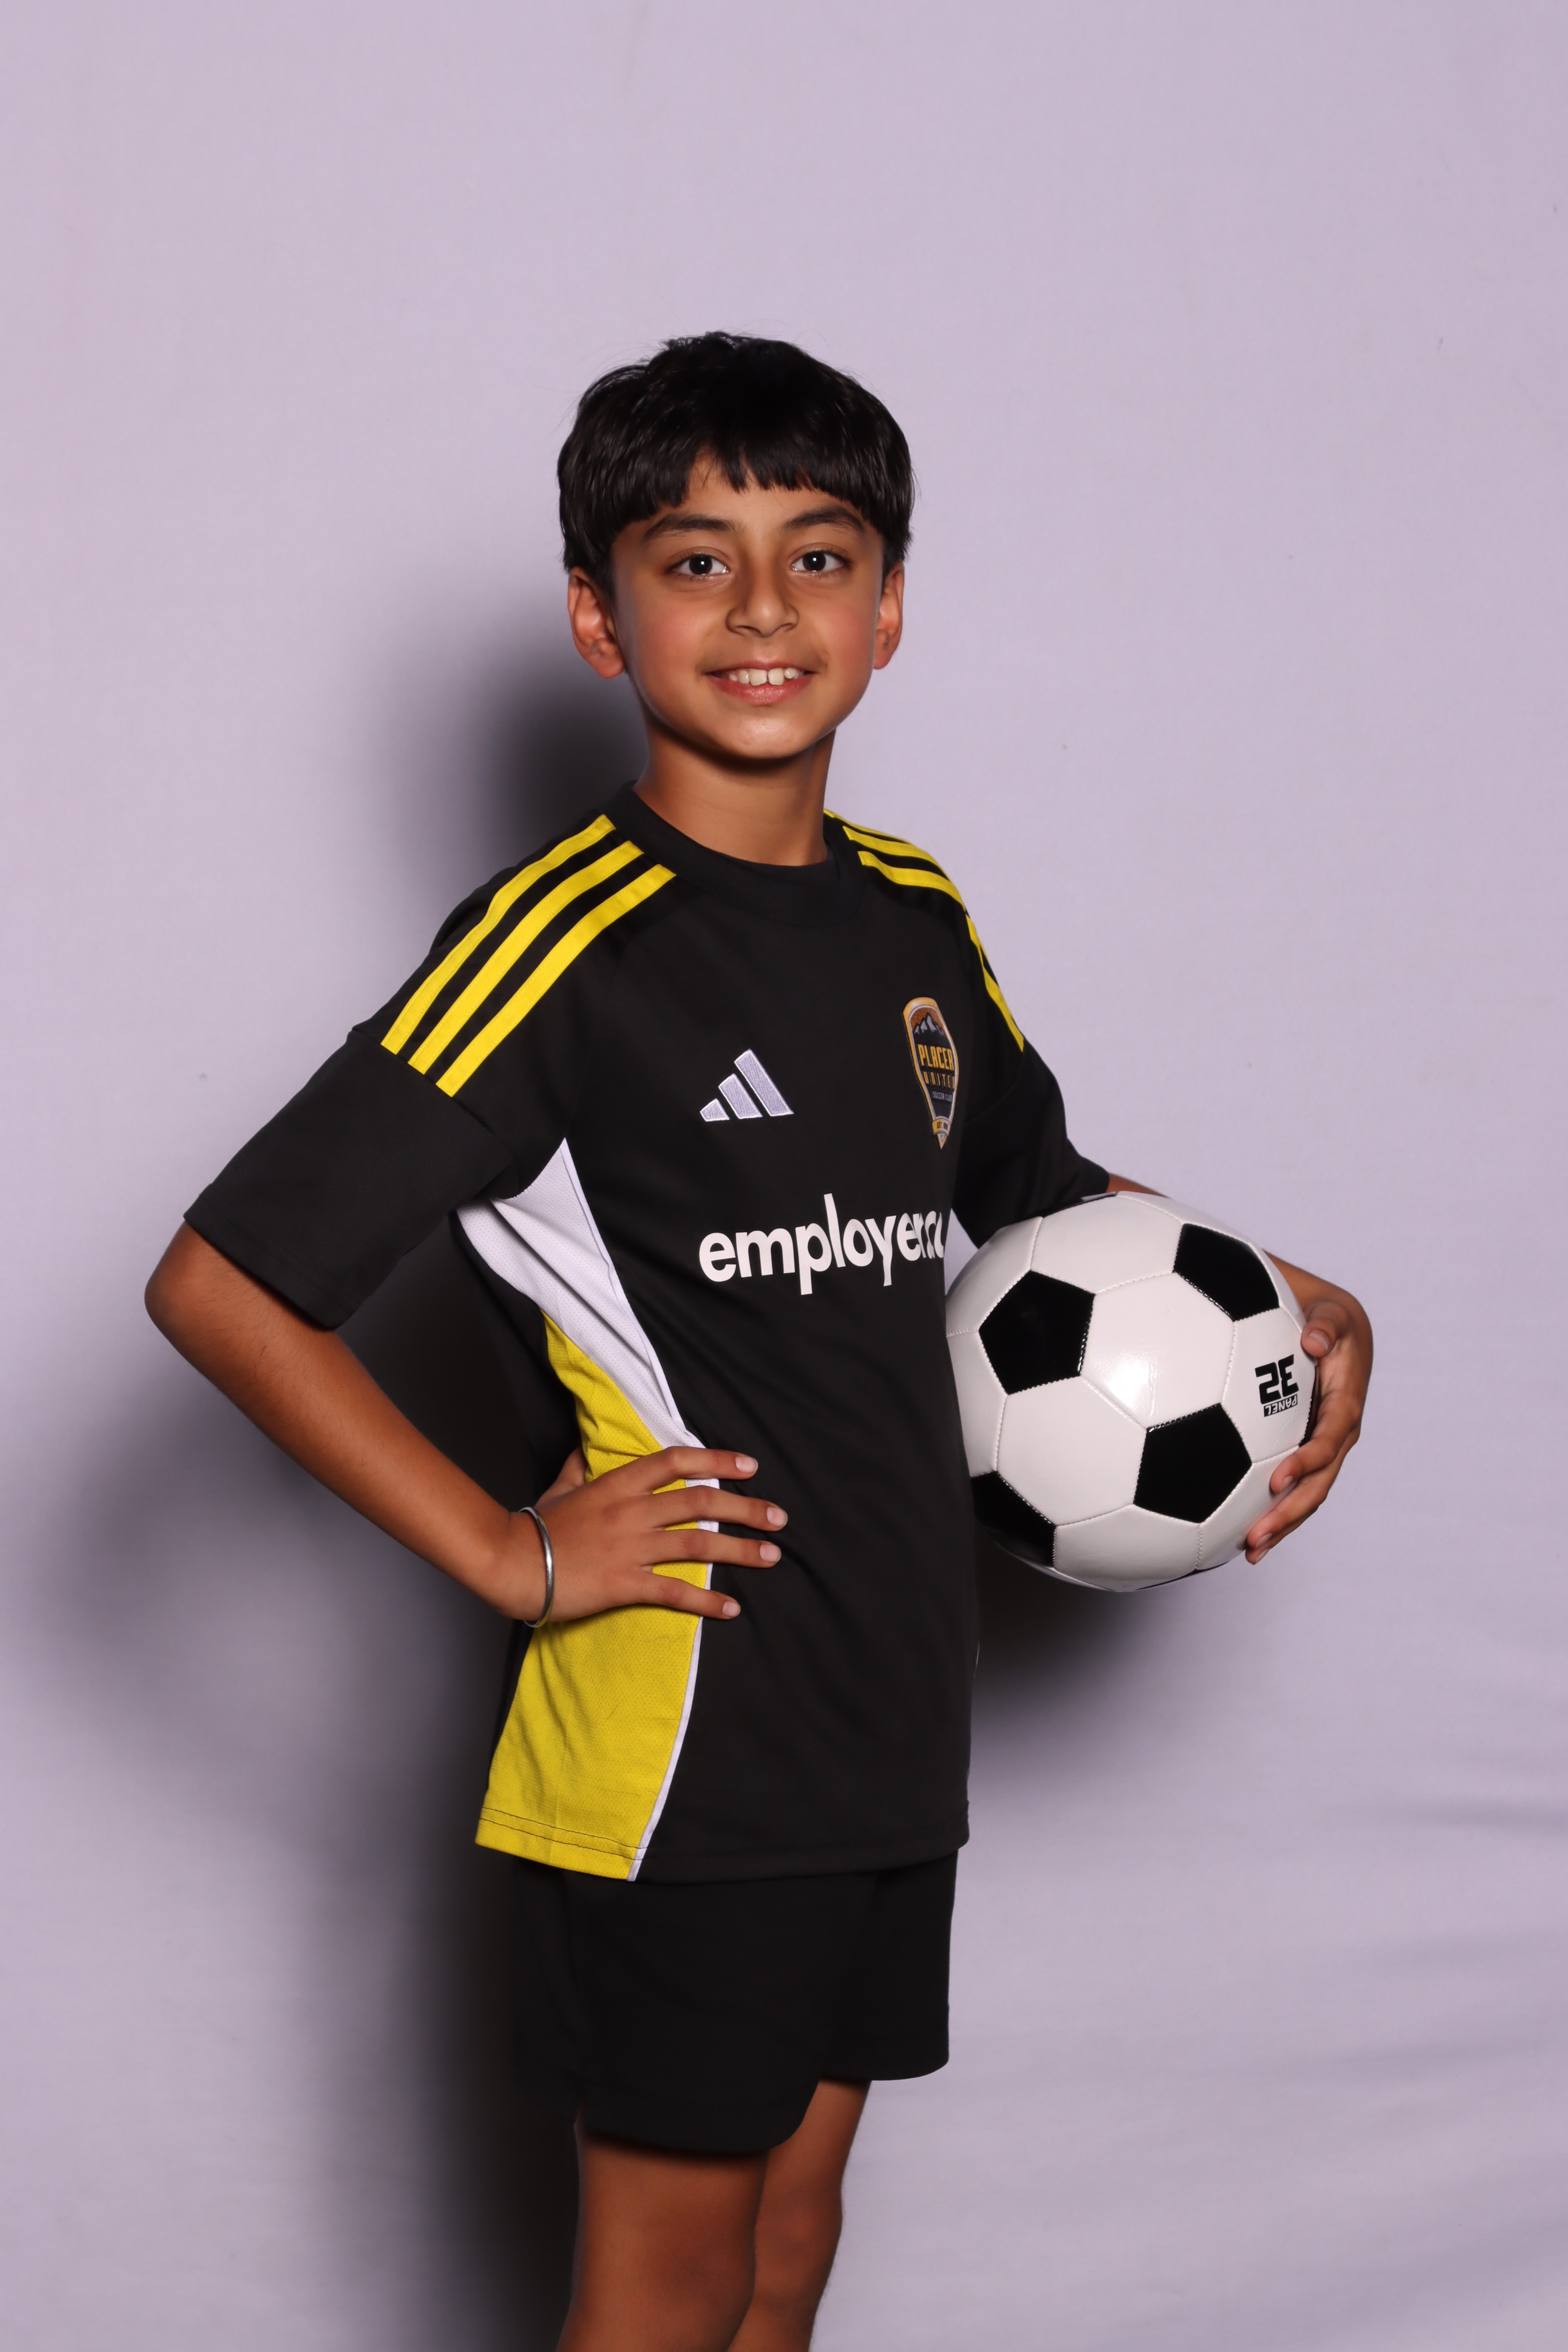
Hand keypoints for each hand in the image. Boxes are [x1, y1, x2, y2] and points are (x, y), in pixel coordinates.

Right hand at [489, 1446, 785, 1624]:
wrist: (512, 1562)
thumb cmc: (535, 1525)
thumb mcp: (560, 1486)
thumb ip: (580, 1466)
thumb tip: (586, 1448)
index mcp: (619, 1485)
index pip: (677, 1461)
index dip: (717, 1461)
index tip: (749, 1466)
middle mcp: (632, 1512)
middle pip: (701, 1503)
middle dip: (745, 1509)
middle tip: (779, 1517)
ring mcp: (631, 1548)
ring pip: (698, 1545)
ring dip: (740, 1551)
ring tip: (771, 1556)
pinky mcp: (625, 1584)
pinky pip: (674, 1591)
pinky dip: (706, 1601)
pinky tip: (731, 1608)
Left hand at [1244, 1275, 1372, 1563]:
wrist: (1335, 1330)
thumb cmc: (1329, 1320)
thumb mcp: (1333, 1315)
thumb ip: (1325, 1325)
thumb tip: (1313, 1339)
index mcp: (1345, 1406)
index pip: (1329, 1441)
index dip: (1307, 1462)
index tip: (1276, 1480)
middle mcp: (1338, 1435)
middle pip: (1319, 1483)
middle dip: (1290, 1513)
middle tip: (1257, 1536)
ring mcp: (1324, 1448)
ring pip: (1307, 1495)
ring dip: (1282, 1524)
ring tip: (1251, 1550)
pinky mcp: (1307, 1453)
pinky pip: (1294, 1487)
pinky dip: (1274, 1511)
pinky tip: (1242, 1533)